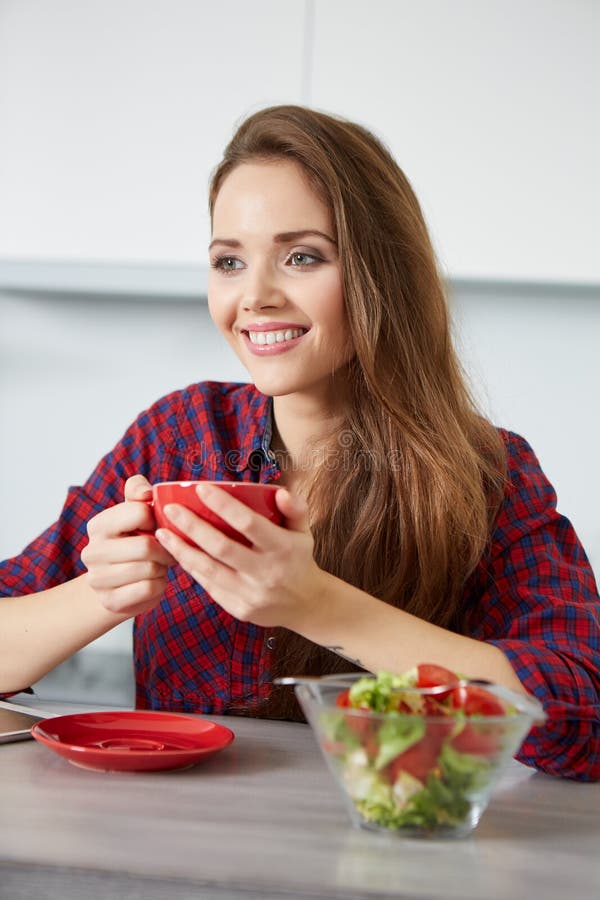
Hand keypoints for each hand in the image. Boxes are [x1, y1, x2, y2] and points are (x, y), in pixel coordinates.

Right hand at [81, 475, 175, 615]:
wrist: (117, 585)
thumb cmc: (133, 541)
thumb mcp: (134, 513)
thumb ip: (138, 493)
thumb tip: (147, 493)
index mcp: (98, 525)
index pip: (139, 512)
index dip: (157, 519)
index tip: (157, 526)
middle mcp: (92, 551)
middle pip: (146, 546)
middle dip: (165, 549)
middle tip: (168, 550)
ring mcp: (98, 579)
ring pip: (149, 569)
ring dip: (162, 567)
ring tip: (159, 565)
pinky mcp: (110, 601)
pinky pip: (149, 589)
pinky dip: (159, 585)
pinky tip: (153, 581)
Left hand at [154, 484, 325, 630]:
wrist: (305, 606)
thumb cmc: (299, 559)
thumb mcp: (304, 532)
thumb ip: (296, 509)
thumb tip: (280, 492)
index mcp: (282, 548)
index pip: (249, 523)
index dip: (223, 505)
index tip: (201, 489)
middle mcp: (266, 572)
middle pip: (221, 547)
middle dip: (192, 526)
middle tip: (171, 509)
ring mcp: (251, 594)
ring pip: (208, 570)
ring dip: (182, 550)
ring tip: (162, 533)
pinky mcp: (239, 609)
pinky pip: (210, 586)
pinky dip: (192, 568)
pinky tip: (178, 553)